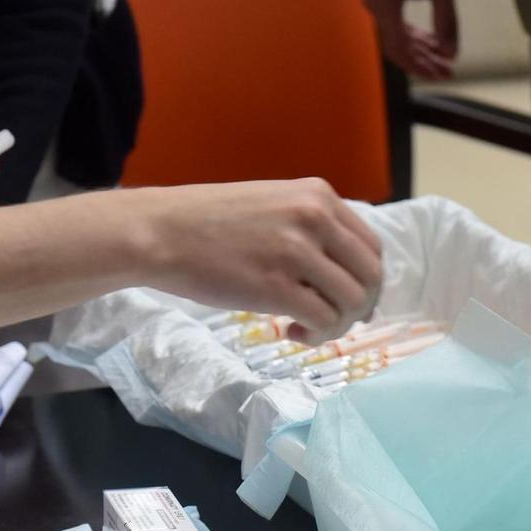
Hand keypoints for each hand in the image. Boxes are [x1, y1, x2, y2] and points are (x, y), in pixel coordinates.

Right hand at [137, 179, 384, 341]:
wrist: (159, 231)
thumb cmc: (206, 223)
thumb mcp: (270, 204)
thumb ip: (308, 227)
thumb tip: (339, 272)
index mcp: (317, 195)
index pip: (371, 246)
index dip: (365, 280)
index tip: (345, 299)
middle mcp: (314, 218)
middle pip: (370, 276)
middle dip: (358, 307)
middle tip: (331, 321)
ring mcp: (296, 251)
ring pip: (351, 302)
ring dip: (336, 325)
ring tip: (304, 327)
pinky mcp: (276, 286)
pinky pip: (323, 320)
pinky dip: (315, 334)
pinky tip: (290, 332)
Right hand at [363, 0, 457, 80]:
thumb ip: (446, 23)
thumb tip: (451, 53)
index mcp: (385, 4)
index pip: (399, 48)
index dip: (419, 65)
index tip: (439, 74)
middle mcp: (374, 5)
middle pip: (397, 44)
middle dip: (423, 60)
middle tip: (447, 70)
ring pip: (397, 34)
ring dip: (420, 48)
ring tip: (443, 58)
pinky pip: (394, 21)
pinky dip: (412, 33)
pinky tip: (430, 42)